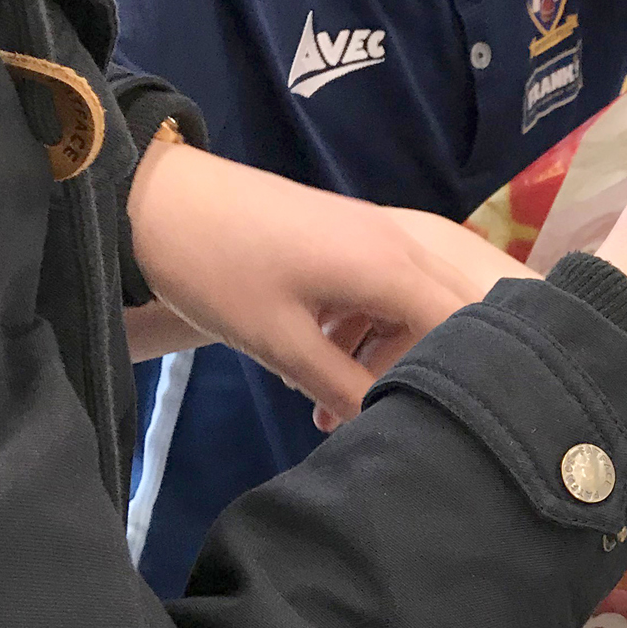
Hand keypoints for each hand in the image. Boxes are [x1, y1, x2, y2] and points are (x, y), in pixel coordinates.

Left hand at [125, 144, 532, 426]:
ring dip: (398, 352)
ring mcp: (376, 234)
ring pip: (422, 301)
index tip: (442, 424)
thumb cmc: (219, 271)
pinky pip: (390, 287)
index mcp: (392, 265)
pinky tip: (329, 364)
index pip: (468, 323)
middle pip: (458, 308)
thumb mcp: (279, 342)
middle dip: (440, 366)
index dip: (468, 377)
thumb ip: (344, 387)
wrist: (158, 200)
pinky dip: (373, 329)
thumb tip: (390, 427)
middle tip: (405, 416)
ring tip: (346, 405)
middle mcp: (400, 243)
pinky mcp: (351, 237)